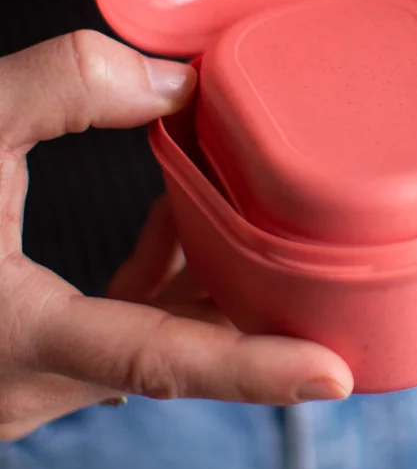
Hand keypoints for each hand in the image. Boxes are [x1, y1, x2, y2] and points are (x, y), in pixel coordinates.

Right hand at [0, 31, 352, 440]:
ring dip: (207, 280)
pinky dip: (158, 278)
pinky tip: (179, 213)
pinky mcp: (16, 361)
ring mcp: (20, 383)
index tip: (334, 376)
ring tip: (262, 205)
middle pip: (175, 351)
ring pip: (150, 340)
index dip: (253, 372)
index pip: (158, 362)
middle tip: (333, 255)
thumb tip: (175, 82)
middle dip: (256, 306)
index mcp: (14, 341)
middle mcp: (23, 386)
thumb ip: (64, 86)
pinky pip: (116, 329)